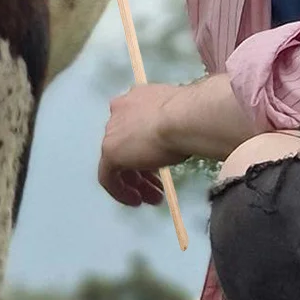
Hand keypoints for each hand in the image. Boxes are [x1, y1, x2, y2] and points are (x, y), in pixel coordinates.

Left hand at [98, 82, 183, 207]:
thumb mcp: (179, 118)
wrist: (184, 118)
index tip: (160, 164)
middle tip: (158, 187)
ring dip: (135, 183)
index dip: (147, 148)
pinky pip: (109, 177)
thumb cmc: (191, 116)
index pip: (136, 127)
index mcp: (136, 98)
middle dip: (142, 169)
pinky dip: (120, 191)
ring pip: (118, 162)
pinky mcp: (110, 152)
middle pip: (126, 145)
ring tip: (153, 199)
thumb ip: (169, 126)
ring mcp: (112, 131)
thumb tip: (175, 141)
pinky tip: (136, 201)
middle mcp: (119, 111)